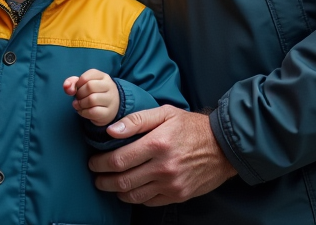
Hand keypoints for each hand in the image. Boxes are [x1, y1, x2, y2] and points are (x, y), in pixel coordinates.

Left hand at [63, 69, 118, 126]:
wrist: (109, 108)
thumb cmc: (94, 93)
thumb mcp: (84, 84)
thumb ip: (73, 82)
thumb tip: (66, 87)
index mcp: (103, 76)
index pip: (86, 77)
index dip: (77, 84)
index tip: (77, 88)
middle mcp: (109, 86)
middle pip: (90, 86)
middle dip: (79, 94)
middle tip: (78, 98)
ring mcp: (111, 100)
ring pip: (92, 99)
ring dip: (80, 103)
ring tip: (79, 105)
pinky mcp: (108, 113)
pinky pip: (93, 112)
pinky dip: (83, 112)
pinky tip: (83, 111)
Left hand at [88, 106, 236, 205]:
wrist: (223, 147)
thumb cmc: (191, 126)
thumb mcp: (165, 113)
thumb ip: (136, 120)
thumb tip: (110, 131)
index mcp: (157, 144)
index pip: (118, 160)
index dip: (100, 163)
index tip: (93, 162)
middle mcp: (163, 167)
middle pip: (123, 181)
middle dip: (103, 180)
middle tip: (96, 176)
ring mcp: (171, 184)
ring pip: (134, 195)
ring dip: (116, 191)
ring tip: (109, 184)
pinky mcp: (178, 195)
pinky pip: (149, 201)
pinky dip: (135, 197)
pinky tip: (130, 190)